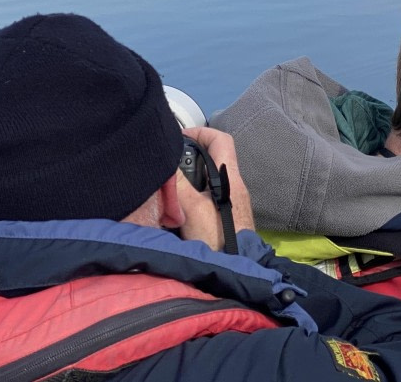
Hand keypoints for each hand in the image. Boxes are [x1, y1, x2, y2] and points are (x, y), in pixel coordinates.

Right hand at [176, 126, 255, 248]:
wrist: (233, 268)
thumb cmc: (218, 239)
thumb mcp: (192, 208)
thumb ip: (178, 184)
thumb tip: (166, 164)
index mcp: (230, 177)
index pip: (221, 140)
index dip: (201, 132)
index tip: (180, 137)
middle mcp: (234, 186)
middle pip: (212, 158)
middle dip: (190, 157)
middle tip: (169, 163)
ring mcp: (231, 202)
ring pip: (208, 179)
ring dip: (188, 178)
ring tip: (169, 185)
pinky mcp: (225, 217)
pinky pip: (206, 196)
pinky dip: (191, 196)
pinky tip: (177, 208)